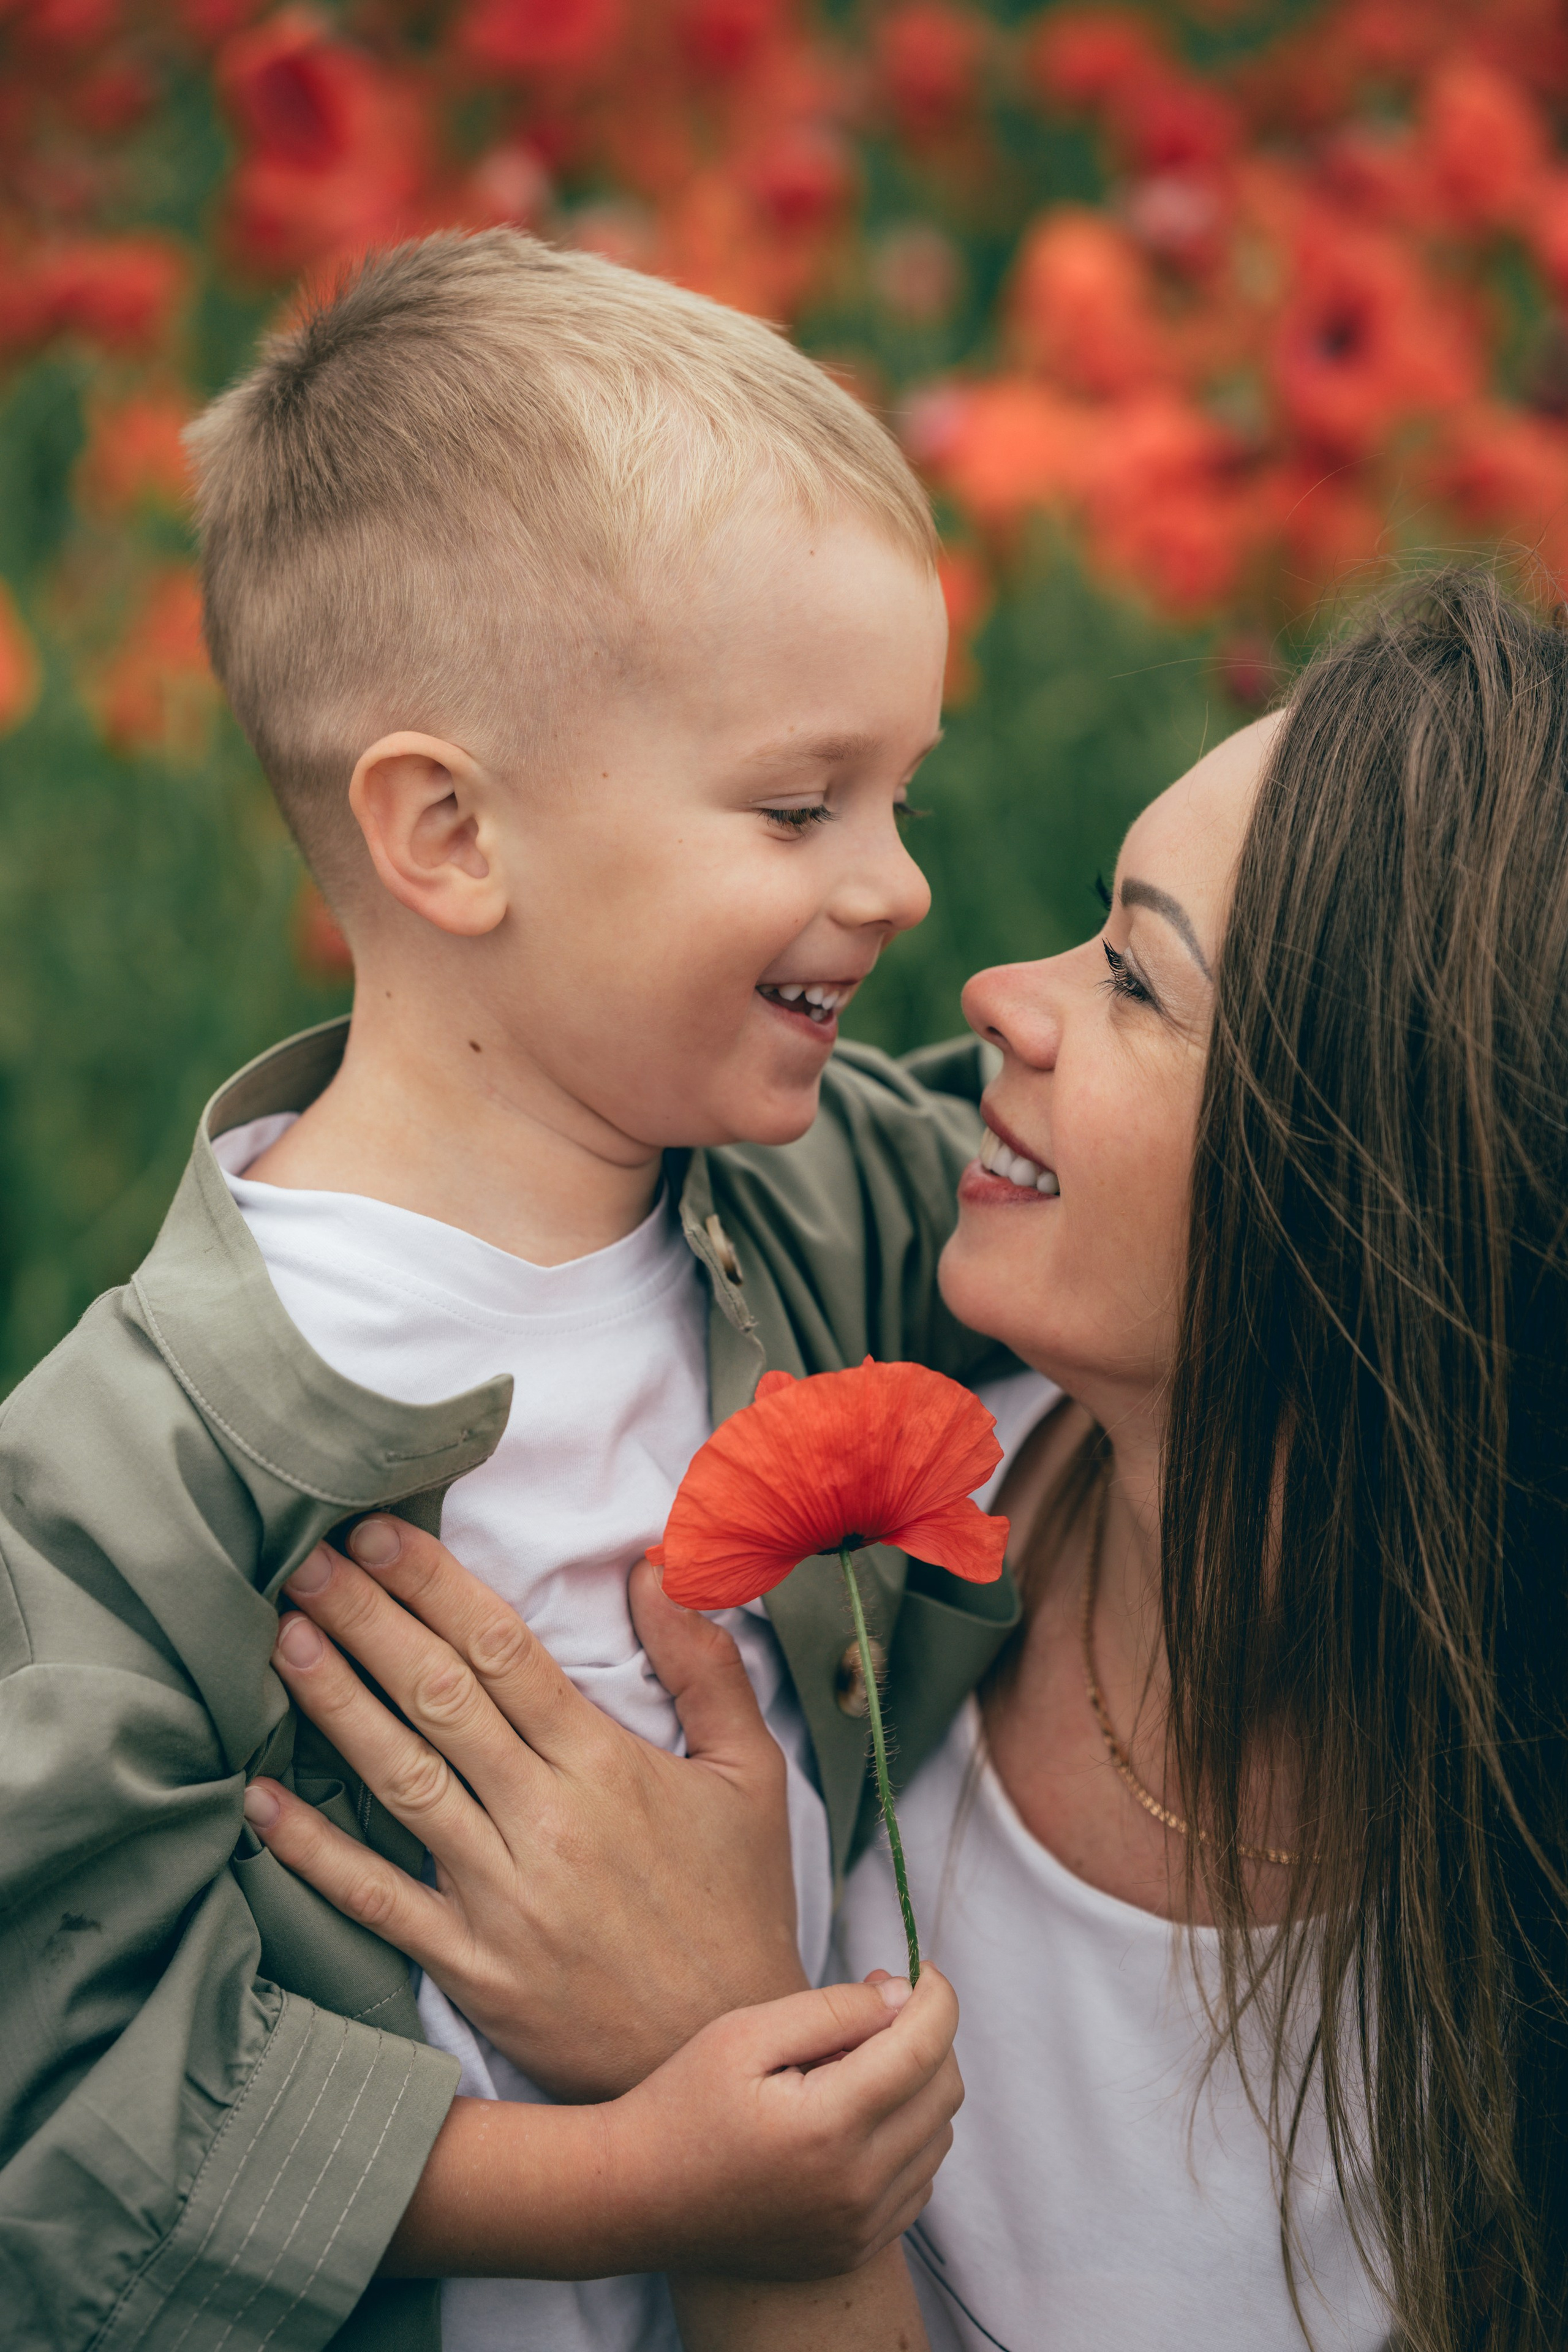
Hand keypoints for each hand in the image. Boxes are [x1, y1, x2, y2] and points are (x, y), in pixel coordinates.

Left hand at [244, 1516, 804, 2099]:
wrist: (728, 2052)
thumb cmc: (738, 1906)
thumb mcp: (752, 1776)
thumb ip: (704, 1666)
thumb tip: (656, 1566)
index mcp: (605, 1766)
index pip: (503, 1651)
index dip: (435, 1585)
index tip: (380, 1534)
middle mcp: (545, 1822)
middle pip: (437, 1697)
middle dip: (367, 1619)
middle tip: (309, 1559)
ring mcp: (500, 1899)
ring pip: (399, 1779)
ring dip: (334, 1703)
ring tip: (283, 1639)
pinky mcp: (469, 1967)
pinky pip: (377, 1899)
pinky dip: (315, 1852)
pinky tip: (262, 1802)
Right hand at [382, 1970, 962, 2281]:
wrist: (634, 2199)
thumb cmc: (682, 2102)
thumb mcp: (744, 2033)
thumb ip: (831, 2010)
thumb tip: (902, 1996)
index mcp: (828, 2127)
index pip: (926, 2048)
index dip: (936, 1996)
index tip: (920, 1967)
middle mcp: (856, 2186)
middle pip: (944, 2091)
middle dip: (930, 2034)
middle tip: (881, 2005)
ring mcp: (858, 2227)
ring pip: (938, 2136)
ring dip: (921, 2085)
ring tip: (859, 2060)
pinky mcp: (854, 2248)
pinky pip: (918, 2181)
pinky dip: (909, 2136)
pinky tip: (859, 2112)